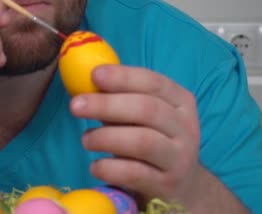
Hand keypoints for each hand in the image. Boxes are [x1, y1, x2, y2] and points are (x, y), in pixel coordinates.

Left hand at [69, 64, 200, 205]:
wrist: (181, 186)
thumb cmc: (150, 138)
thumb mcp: (140, 115)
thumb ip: (117, 97)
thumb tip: (81, 81)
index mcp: (180, 101)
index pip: (154, 82)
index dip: (123, 77)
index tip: (94, 74)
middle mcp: (185, 128)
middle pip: (147, 110)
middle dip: (107, 105)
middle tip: (76, 105)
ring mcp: (179, 158)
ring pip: (142, 142)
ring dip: (106, 137)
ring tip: (86, 139)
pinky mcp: (167, 185)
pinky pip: (134, 173)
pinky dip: (109, 167)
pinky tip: (95, 165)